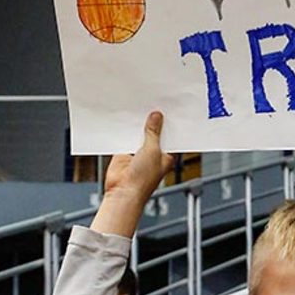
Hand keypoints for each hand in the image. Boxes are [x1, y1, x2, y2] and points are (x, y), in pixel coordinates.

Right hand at [92, 112, 174, 237]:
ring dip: (138, 124)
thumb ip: (153, 132)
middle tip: (154, 103)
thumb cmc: (143, 180)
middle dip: (153, 121)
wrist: (123, 192)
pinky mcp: (124, 152)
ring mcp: (138, 153)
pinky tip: (124, 118)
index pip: (171, 136)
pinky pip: (125, 137)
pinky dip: (124, 129)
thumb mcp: (152, 150)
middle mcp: (153, 154)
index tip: (170, 108)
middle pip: (155, 132)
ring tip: (138, 107)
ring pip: (139, 133)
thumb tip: (157, 117)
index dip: (170, 123)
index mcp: (167, 156)